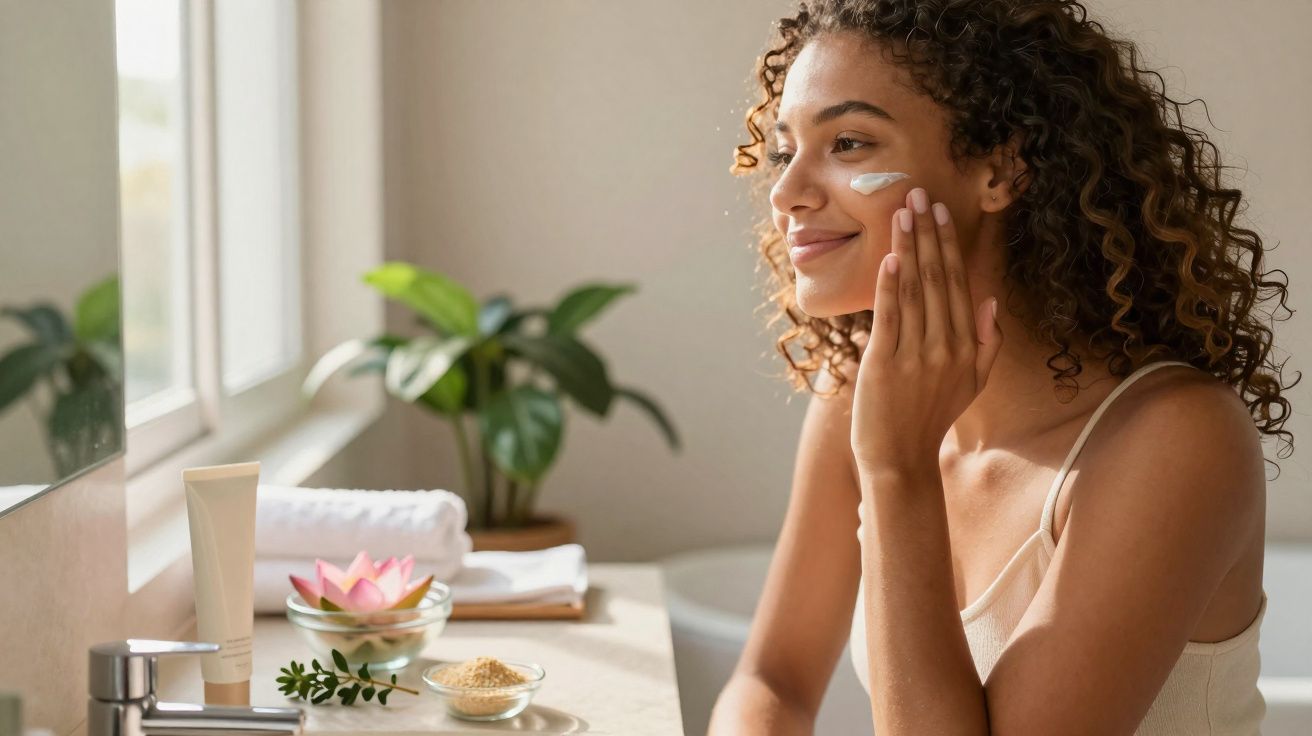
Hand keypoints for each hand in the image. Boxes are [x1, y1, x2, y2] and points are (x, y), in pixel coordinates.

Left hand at [850, 188, 1003, 478]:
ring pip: (914, 290)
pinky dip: (890, 286)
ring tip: (901, 212)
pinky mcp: (885, 363)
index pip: (957, 283)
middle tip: (918, 195)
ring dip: (908, 247)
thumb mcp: (972, 383)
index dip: (948, 244)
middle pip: (937, 278)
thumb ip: (987, 343)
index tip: (940, 211)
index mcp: (966, 346)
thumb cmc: (931, 417)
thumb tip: (991, 301)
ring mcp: (916, 355)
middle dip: (927, 233)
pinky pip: (890, 316)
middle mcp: (945, 346)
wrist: (900, 458)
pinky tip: (890, 257)